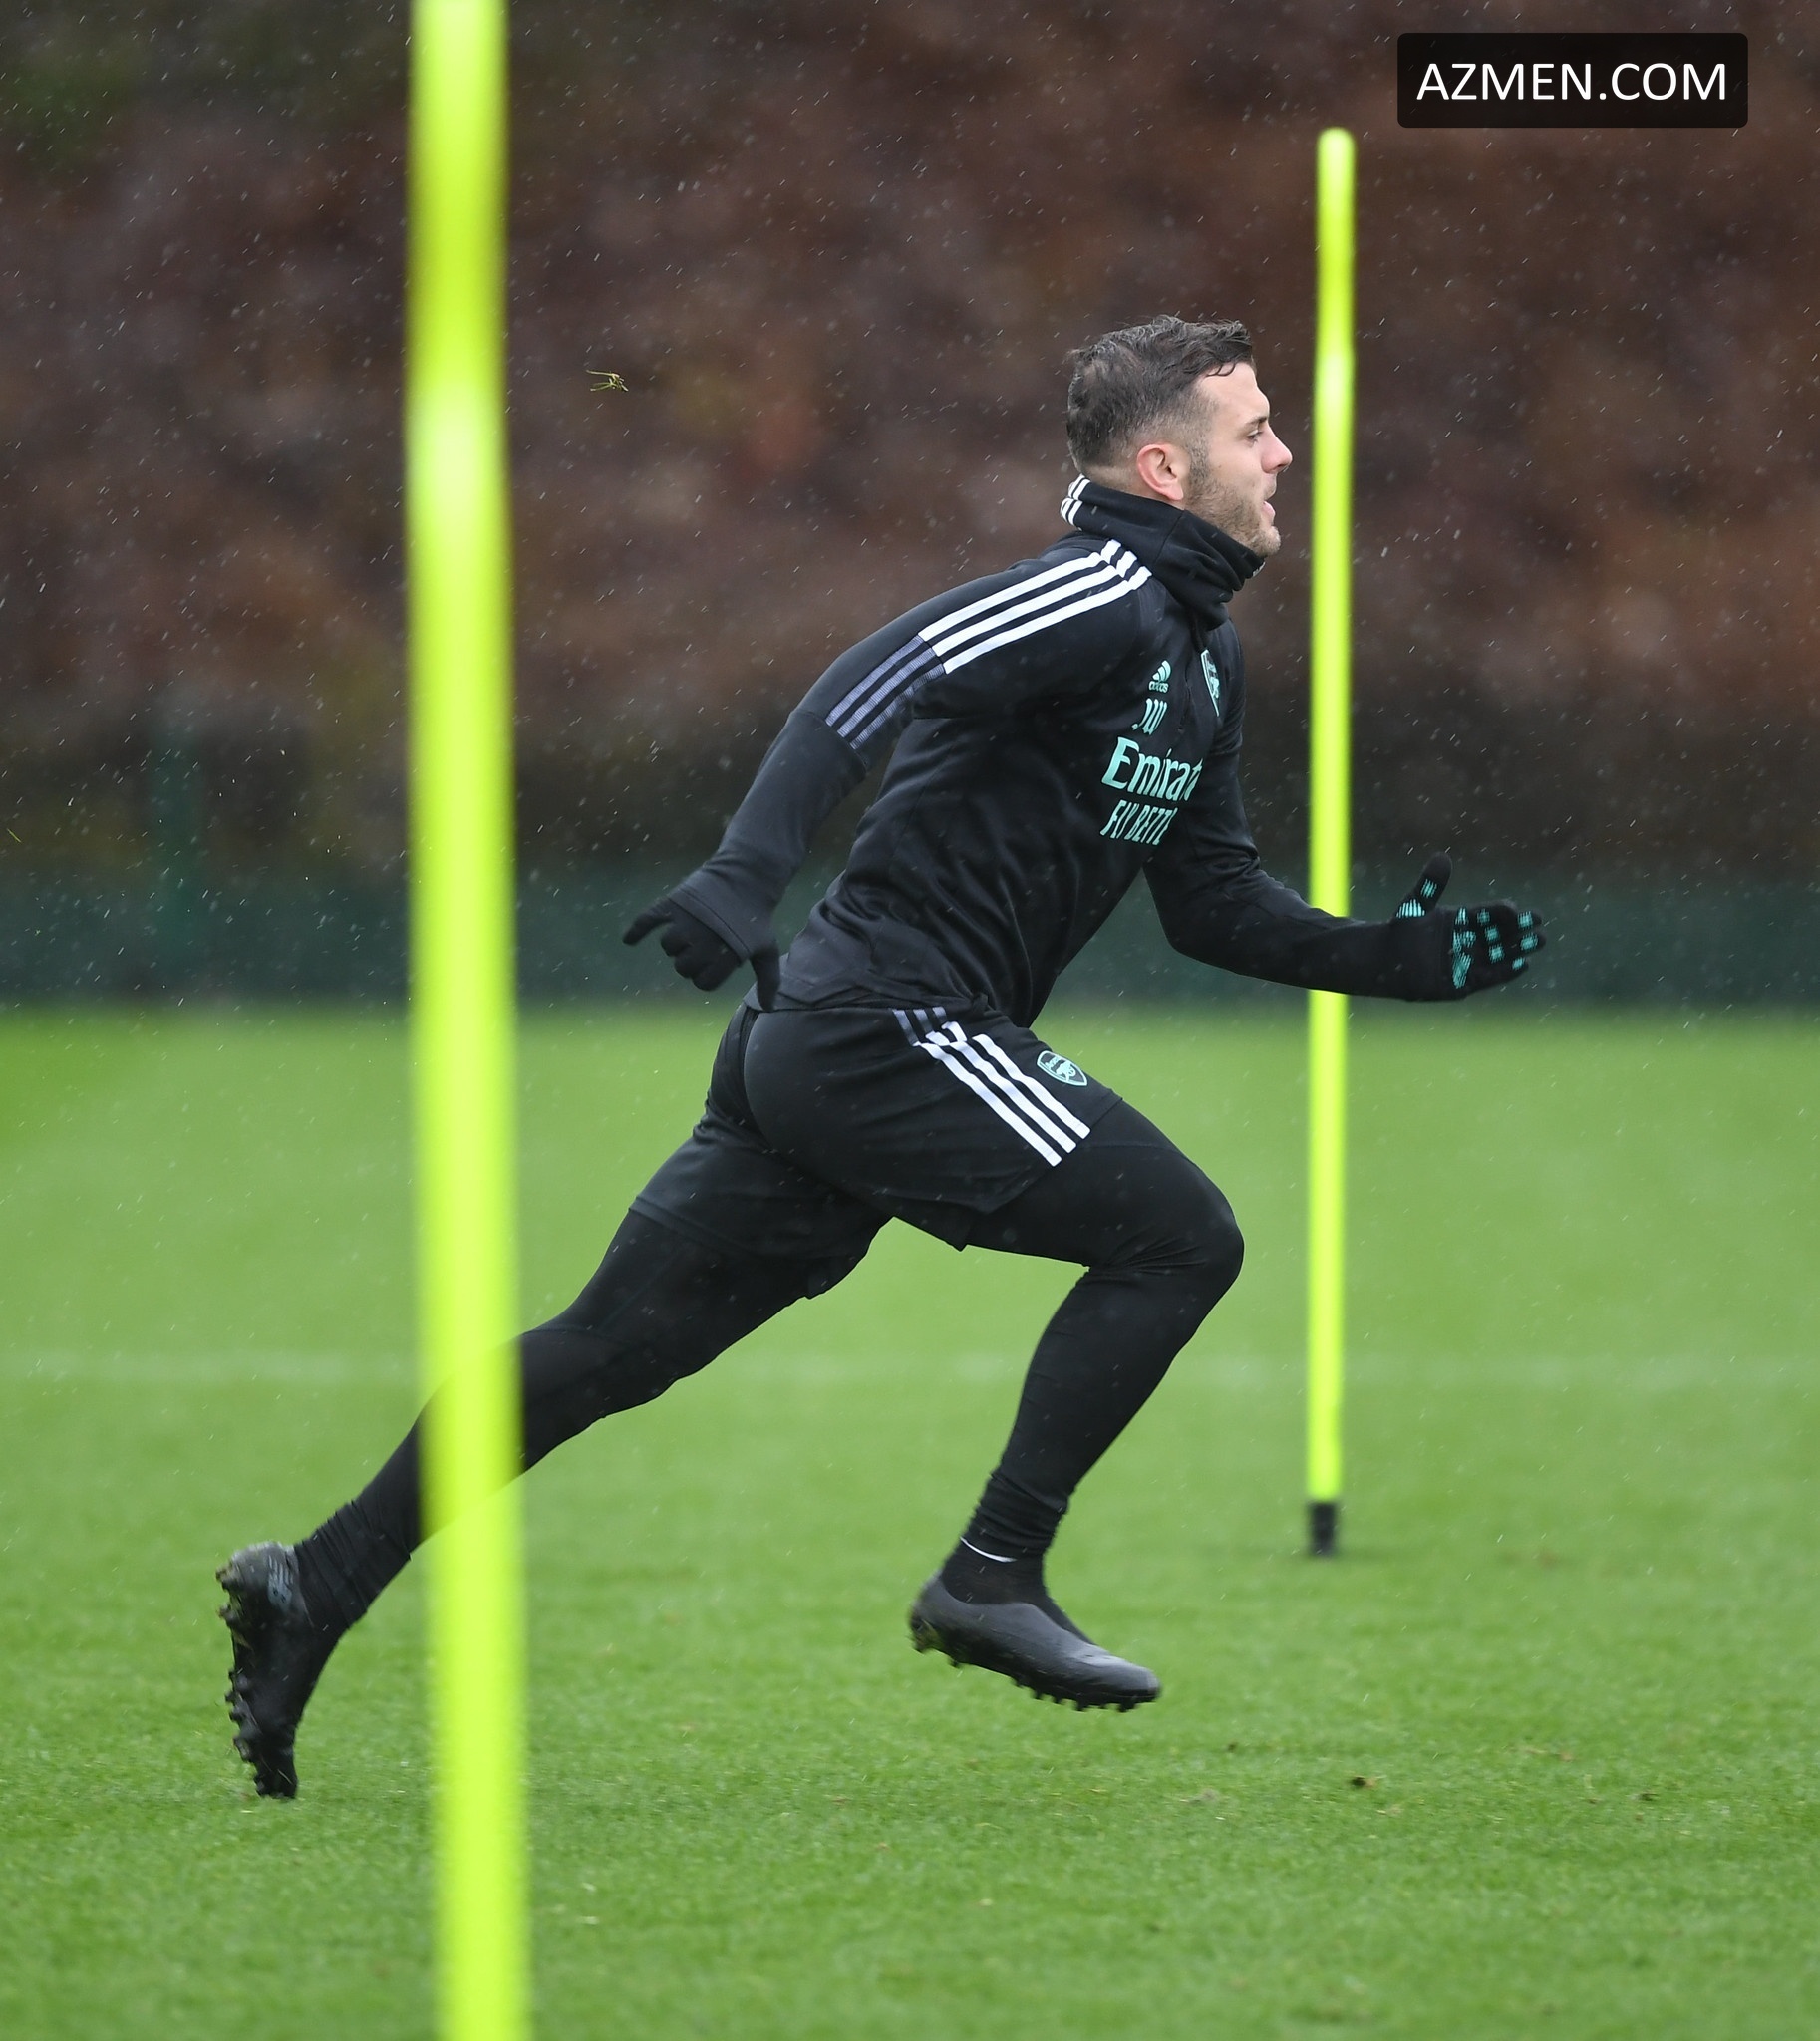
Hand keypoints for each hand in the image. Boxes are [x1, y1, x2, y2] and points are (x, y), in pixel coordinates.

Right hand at [623, 897, 780, 1005]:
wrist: (745, 879)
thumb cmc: (756, 919)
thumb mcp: (767, 948)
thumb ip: (769, 980)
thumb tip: (770, 1008)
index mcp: (726, 952)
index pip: (704, 982)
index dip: (706, 977)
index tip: (713, 965)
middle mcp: (705, 937)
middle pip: (683, 967)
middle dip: (690, 964)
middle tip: (699, 951)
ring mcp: (687, 919)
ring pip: (668, 946)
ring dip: (674, 946)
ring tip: (686, 937)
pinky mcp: (673, 903)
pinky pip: (648, 919)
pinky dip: (636, 930)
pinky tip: (629, 939)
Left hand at [1389, 853, 1545, 997]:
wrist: (1384, 962)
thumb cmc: (1401, 933)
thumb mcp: (1415, 906)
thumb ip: (1430, 884)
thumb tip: (1443, 857)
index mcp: (1459, 921)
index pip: (1488, 914)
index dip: (1504, 912)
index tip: (1517, 910)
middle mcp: (1467, 941)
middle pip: (1499, 934)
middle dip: (1519, 930)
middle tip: (1540, 925)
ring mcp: (1466, 962)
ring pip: (1499, 954)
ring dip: (1519, 949)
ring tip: (1540, 940)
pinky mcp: (1462, 983)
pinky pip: (1489, 977)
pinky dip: (1505, 972)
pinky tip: (1523, 965)